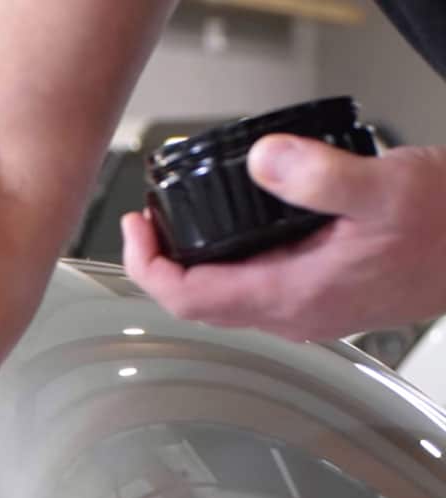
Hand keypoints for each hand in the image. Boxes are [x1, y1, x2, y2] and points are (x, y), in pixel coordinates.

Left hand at [121, 135, 445, 341]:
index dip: (148, 265)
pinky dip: (228, 267)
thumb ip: (319, 176)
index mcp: (294, 295)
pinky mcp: (323, 299)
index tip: (137, 228)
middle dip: (160, 264)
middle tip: (147, 223)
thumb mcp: (383, 185)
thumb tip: (265, 160)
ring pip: (225, 301)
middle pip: (196, 305)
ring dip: (192, 267)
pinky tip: (231, 236)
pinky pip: (256, 292)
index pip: (188, 298)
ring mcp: (309, 311)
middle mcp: (295, 313)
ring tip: (176, 227)